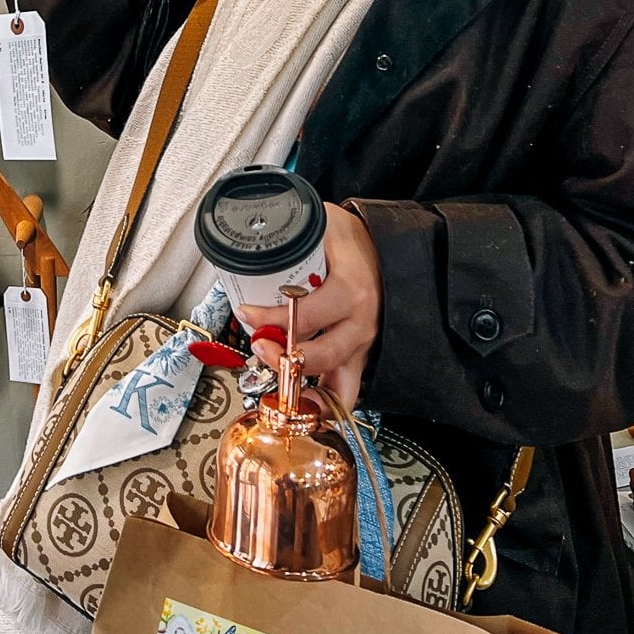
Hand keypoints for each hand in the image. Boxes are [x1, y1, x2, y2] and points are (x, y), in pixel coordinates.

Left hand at [235, 204, 383, 408]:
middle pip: (321, 356)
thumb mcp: (322, 226)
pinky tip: (301, 406)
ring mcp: (363, 345)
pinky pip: (346, 392)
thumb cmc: (351, 239)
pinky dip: (324, 404)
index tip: (247, 313)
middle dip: (283, 359)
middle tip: (259, 346)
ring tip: (279, 395)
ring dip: (305, 393)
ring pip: (339, 387)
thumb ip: (289, 236)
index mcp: (350, 291)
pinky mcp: (360, 357)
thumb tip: (252, 243)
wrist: (386, 247)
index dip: (270, 320)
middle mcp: (360, 323)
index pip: (306, 316)